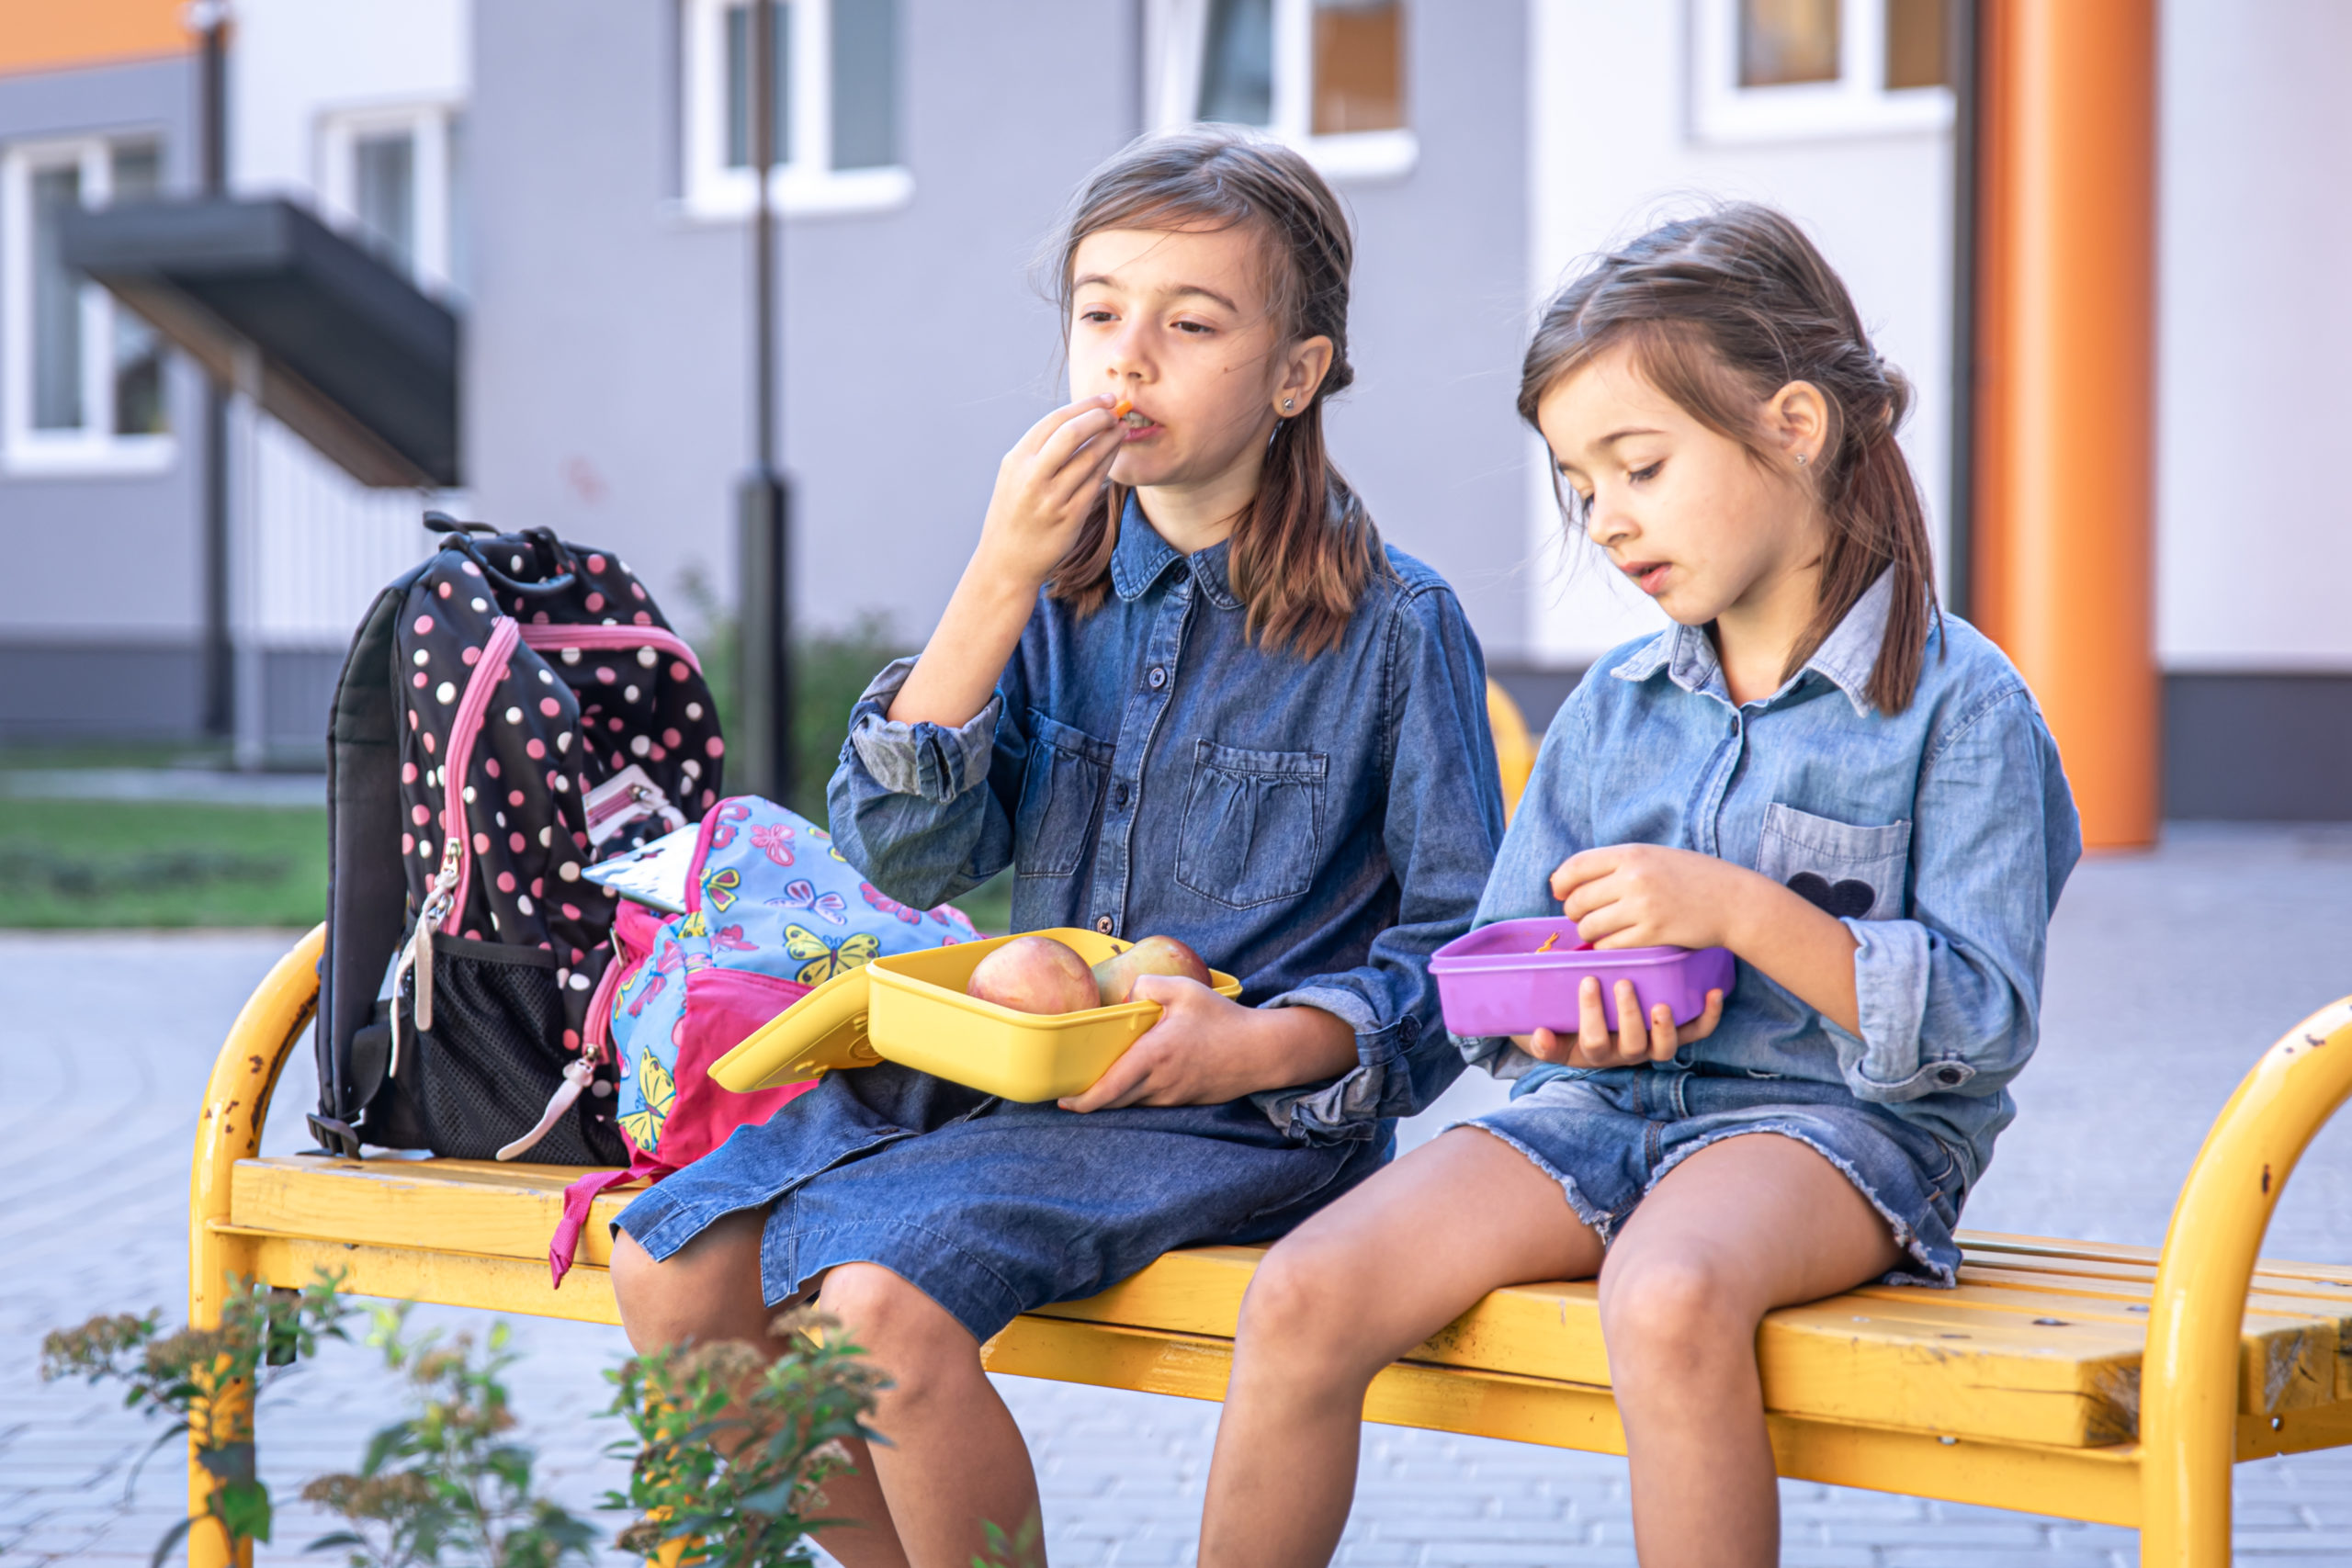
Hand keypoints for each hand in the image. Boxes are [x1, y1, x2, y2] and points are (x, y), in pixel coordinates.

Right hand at [974, 395, 1123, 587]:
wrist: (1006, 561)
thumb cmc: (1014, 513)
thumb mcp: (1014, 476)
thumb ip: (1039, 450)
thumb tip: (1078, 418)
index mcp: (1016, 460)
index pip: (1053, 420)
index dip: (1083, 405)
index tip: (1104, 399)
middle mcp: (1032, 477)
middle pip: (1072, 433)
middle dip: (1099, 417)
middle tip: (1116, 411)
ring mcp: (1051, 499)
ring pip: (1089, 458)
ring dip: (1110, 439)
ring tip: (1121, 429)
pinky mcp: (1069, 517)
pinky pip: (1095, 483)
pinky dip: (1108, 464)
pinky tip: (1115, 454)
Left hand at [1058, 978, 1354, 1112]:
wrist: (1261, 1052)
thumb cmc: (1222, 1020)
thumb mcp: (1185, 990)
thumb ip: (1149, 985)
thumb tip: (1126, 995)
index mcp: (1155, 1057)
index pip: (1110, 1090)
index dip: (1082, 1100)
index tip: (1063, 1099)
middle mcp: (1160, 1083)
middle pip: (1115, 1102)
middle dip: (1089, 1100)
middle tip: (1068, 1089)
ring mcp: (1173, 1096)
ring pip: (1133, 1102)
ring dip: (1113, 1096)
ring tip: (1096, 1081)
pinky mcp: (1184, 1100)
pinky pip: (1151, 1100)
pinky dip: (1135, 1093)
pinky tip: (1132, 1077)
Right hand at [1517, 978, 1724, 1068]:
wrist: (1588, 1027)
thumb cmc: (1563, 1025)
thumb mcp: (1546, 1034)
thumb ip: (1541, 1040)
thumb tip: (1541, 1036)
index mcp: (1594, 1053)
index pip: (1594, 1043)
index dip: (1592, 1016)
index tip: (1588, 981)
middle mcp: (1626, 1053)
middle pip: (1632, 1046)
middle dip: (1628, 1016)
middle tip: (1623, 984)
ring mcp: (1651, 1045)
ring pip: (1664, 1048)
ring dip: (1665, 1027)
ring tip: (1662, 1005)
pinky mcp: (1673, 1034)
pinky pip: (1695, 1032)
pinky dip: (1708, 1016)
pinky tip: (1713, 993)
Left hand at [1552, 843, 1741, 951]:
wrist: (1733, 900)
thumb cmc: (1691, 877)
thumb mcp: (1653, 856)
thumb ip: (1617, 865)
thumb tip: (1569, 880)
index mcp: (1631, 854)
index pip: (1575, 866)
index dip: (1560, 883)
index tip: (1560, 893)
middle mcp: (1633, 878)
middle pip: (1577, 900)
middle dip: (1574, 912)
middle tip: (1584, 916)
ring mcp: (1642, 907)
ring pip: (1590, 926)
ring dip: (1589, 931)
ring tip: (1601, 929)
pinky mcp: (1652, 934)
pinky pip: (1610, 945)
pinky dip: (1607, 946)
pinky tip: (1617, 941)